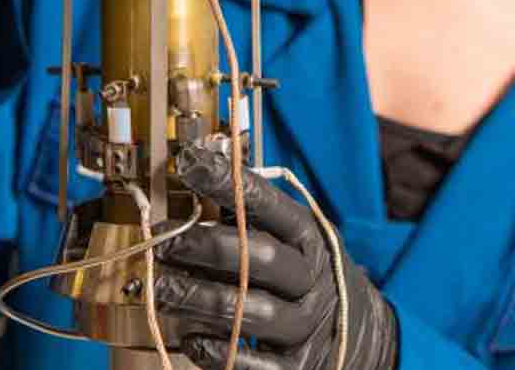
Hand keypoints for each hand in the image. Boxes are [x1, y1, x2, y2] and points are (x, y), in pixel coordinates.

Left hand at [153, 145, 398, 369]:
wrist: (355, 331)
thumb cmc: (303, 271)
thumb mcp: (291, 236)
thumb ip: (250, 212)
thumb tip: (199, 165)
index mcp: (308, 235)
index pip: (267, 204)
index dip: (226, 183)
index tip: (187, 164)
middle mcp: (310, 277)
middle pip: (256, 257)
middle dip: (202, 247)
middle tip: (162, 241)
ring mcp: (305, 324)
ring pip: (246, 311)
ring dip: (196, 298)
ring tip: (159, 288)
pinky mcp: (297, 367)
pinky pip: (251, 364)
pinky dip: (216, 351)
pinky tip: (190, 338)